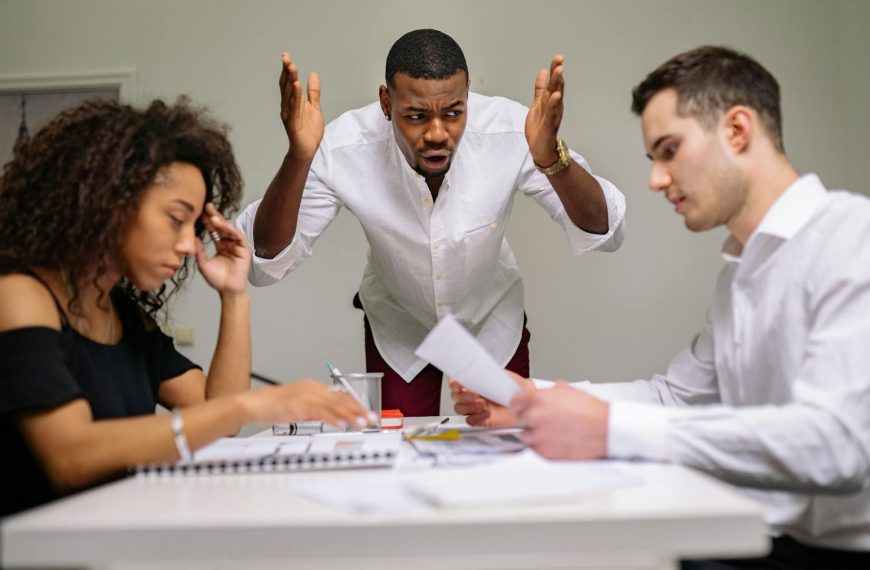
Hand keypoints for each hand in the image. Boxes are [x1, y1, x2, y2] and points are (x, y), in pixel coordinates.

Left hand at [195, 203, 250, 293]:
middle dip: (215, 216)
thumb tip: (192, 237)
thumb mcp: (203, 263)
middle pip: (222, 227)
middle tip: (207, 206)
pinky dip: (231, 230)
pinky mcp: (244, 250)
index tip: (200, 212)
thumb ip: (199, 250)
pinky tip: (223, 226)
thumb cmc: (217, 279)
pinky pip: (238, 237)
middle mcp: (229, 244)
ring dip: (222, 223)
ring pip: (229, 230)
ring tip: (213, 217)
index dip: (207, 221)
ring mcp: (237, 246)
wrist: (227, 290)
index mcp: (220, 246)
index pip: (214, 231)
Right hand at [240, 380, 374, 428]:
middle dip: (358, 410)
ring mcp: (306, 396)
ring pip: (334, 406)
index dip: (355, 404)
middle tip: (371, 418)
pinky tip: (342, 425)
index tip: (365, 413)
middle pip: (341, 399)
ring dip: (350, 415)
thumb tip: (329, 418)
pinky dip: (333, 419)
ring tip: (362, 423)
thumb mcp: (298, 405)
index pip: (340, 395)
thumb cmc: (271, 406)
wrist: (252, 403)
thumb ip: (314, 409)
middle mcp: (312, 388)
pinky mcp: (299, 405)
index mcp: (312, 386)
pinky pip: (321, 412)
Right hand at [279, 52, 323, 160]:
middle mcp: (288, 106)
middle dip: (286, 71)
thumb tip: (313, 74)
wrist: (308, 150)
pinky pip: (293, 107)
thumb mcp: (314, 107)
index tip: (286, 56)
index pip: (288, 83)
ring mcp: (289, 114)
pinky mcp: (292, 123)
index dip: (287, 70)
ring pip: (288, 94)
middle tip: (286, 57)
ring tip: (292, 66)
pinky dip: (294, 96)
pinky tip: (296, 85)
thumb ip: (313, 92)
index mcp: (293, 102)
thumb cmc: (309, 130)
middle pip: (286, 86)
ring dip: (290, 80)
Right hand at [449, 370, 532, 427]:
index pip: (457, 382)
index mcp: (477, 383)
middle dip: (463, 395)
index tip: (458, 382)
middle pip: (456, 396)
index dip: (454, 382)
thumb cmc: (520, 391)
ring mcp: (476, 408)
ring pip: (460, 408)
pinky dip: (476, 417)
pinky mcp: (481, 420)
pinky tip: (486, 413)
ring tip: (482, 404)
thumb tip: (483, 370)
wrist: (529, 406)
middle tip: (475, 394)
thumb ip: (494, 373)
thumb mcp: (508, 377)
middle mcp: (474, 395)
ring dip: (468, 406)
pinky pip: (470, 420)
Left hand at [510, 382, 608, 459]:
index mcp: (538, 399)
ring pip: (525, 436)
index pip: (514, 402)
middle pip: (519, 420)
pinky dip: (543, 446)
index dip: (520, 405)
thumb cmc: (591, 411)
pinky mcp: (545, 453)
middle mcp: (535, 417)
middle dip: (529, 420)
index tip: (523, 408)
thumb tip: (541, 393)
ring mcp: (539, 436)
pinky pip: (535, 450)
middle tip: (544, 420)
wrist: (606, 430)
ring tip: (552, 432)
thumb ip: (548, 392)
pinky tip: (556, 440)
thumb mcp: (567, 390)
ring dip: (535, 434)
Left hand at [525, 54, 565, 165]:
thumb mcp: (538, 104)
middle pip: (557, 87)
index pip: (554, 83)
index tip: (558, 58)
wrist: (540, 148)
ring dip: (557, 84)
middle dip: (558, 74)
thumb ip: (540, 89)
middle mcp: (555, 107)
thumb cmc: (540, 127)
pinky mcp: (549, 126)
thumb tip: (543, 71)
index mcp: (551, 101)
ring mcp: (553, 116)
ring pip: (556, 98)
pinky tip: (555, 96)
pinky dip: (553, 104)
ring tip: (559, 72)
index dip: (555, 70)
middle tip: (559, 61)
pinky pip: (551, 113)